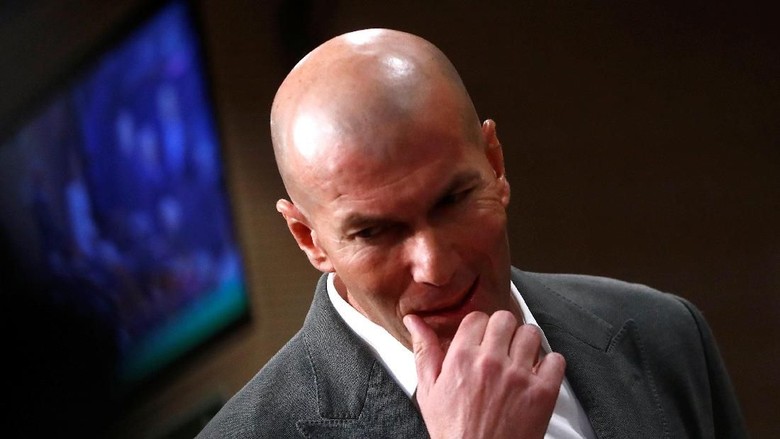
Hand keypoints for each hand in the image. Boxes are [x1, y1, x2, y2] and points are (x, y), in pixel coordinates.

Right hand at [404, 310, 564, 438]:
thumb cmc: (454, 432)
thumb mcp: (428, 391)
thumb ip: (424, 351)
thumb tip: (414, 322)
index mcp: (462, 358)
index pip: (477, 318)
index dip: (479, 327)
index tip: (482, 338)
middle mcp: (491, 362)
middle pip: (505, 319)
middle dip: (503, 330)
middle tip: (501, 346)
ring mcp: (519, 376)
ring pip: (531, 334)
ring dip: (526, 343)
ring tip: (520, 358)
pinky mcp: (542, 392)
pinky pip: (556, 360)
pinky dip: (550, 364)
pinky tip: (538, 374)